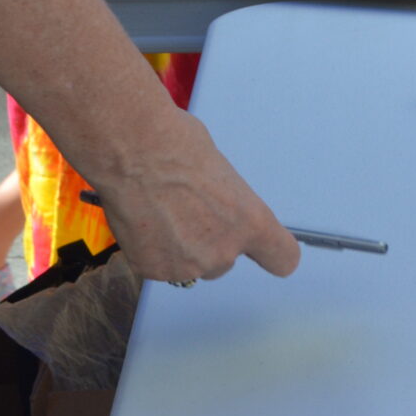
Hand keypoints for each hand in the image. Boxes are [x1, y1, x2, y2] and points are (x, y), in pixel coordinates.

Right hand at [90, 113, 300, 284]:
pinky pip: (159, 264)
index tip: (265, 248)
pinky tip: (145, 218)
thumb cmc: (178, 146)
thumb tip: (219, 210)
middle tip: (190, 209)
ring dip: (180, 247)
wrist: (132, 149)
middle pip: (224, 260)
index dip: (274, 252)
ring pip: (190, 264)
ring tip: (162, 209)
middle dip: (210, 242)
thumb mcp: (222, 173)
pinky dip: (152, 247)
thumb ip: (228, 206)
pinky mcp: (151, 269)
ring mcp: (185, 265)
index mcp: (251, 222)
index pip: (283, 258)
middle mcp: (223, 252)